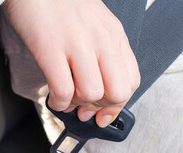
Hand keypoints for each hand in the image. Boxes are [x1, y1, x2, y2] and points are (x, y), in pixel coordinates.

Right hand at [5, 0, 139, 126]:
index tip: (104, 113)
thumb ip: (105, 57)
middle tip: (86, 106)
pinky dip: (59, 103)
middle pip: (117, 92)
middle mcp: (102, 40)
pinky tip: (55, 98)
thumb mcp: (97, 26)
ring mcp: (77, 43)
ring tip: (68, 98)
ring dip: (78, 104)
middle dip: (101, 107)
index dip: (118, 105)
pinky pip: (63, 90)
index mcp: (115, 36)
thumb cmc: (65, 7)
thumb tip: (102, 95)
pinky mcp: (51, 47)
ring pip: (92, 94)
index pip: (131, 83)